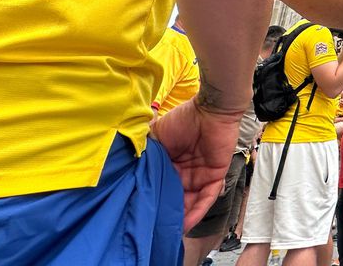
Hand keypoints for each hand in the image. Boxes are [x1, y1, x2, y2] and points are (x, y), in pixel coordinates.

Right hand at [150, 98, 243, 227]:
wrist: (210, 109)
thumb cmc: (183, 119)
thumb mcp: (157, 137)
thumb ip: (146, 153)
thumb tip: (126, 167)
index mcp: (171, 164)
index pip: (160, 186)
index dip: (152, 199)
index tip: (139, 214)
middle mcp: (186, 173)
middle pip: (175, 198)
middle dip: (165, 214)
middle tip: (151, 230)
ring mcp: (201, 175)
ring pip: (190, 202)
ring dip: (180, 217)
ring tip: (166, 232)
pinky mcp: (216, 176)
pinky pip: (207, 198)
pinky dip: (197, 212)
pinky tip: (185, 224)